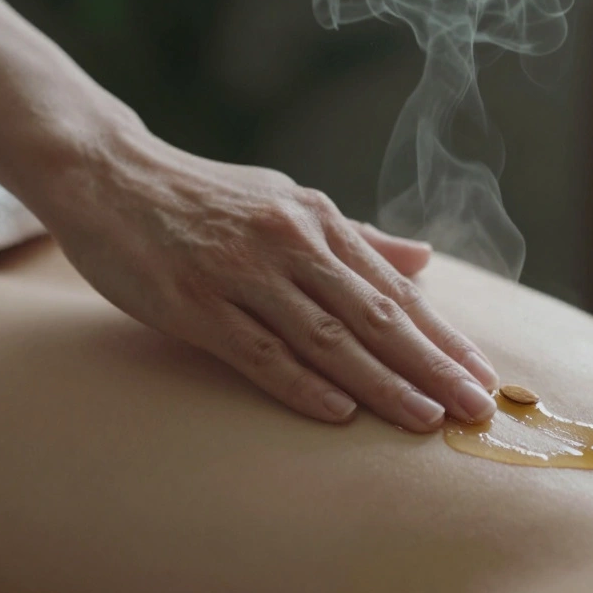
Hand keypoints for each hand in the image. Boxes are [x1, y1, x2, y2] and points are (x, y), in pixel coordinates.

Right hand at [36, 129, 499, 431]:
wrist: (109, 174)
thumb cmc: (204, 197)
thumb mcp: (286, 202)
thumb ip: (355, 236)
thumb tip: (424, 258)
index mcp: (317, 221)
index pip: (395, 289)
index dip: (443, 336)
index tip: (483, 375)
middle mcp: (289, 243)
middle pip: (374, 316)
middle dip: (432, 365)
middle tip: (475, 408)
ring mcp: (240, 273)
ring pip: (326, 337)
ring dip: (382, 382)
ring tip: (426, 418)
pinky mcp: (194, 302)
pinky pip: (257, 350)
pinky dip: (300, 382)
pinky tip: (339, 413)